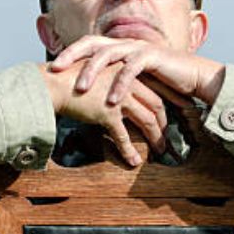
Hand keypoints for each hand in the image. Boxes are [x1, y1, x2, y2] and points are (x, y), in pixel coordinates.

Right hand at [41, 60, 171, 166]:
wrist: (54, 82)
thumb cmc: (72, 78)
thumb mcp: (99, 74)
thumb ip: (114, 82)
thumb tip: (123, 95)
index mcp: (127, 72)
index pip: (156, 87)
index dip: (169, 100)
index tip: (180, 110)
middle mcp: (127, 83)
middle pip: (156, 105)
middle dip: (165, 122)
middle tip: (168, 135)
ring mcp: (119, 98)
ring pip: (147, 120)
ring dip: (155, 137)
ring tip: (160, 150)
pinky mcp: (107, 113)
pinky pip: (123, 136)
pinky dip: (129, 150)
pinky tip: (134, 161)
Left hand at [49, 36, 225, 108]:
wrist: (193, 77)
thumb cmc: (162, 81)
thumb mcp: (133, 81)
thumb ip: (114, 80)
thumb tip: (91, 94)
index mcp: (118, 47)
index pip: (88, 44)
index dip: (69, 52)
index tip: (51, 67)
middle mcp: (126, 43)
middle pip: (92, 43)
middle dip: (72, 55)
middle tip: (55, 70)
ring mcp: (138, 47)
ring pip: (109, 54)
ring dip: (93, 71)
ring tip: (82, 89)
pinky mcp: (152, 57)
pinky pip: (131, 69)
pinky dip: (120, 85)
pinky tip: (112, 101)